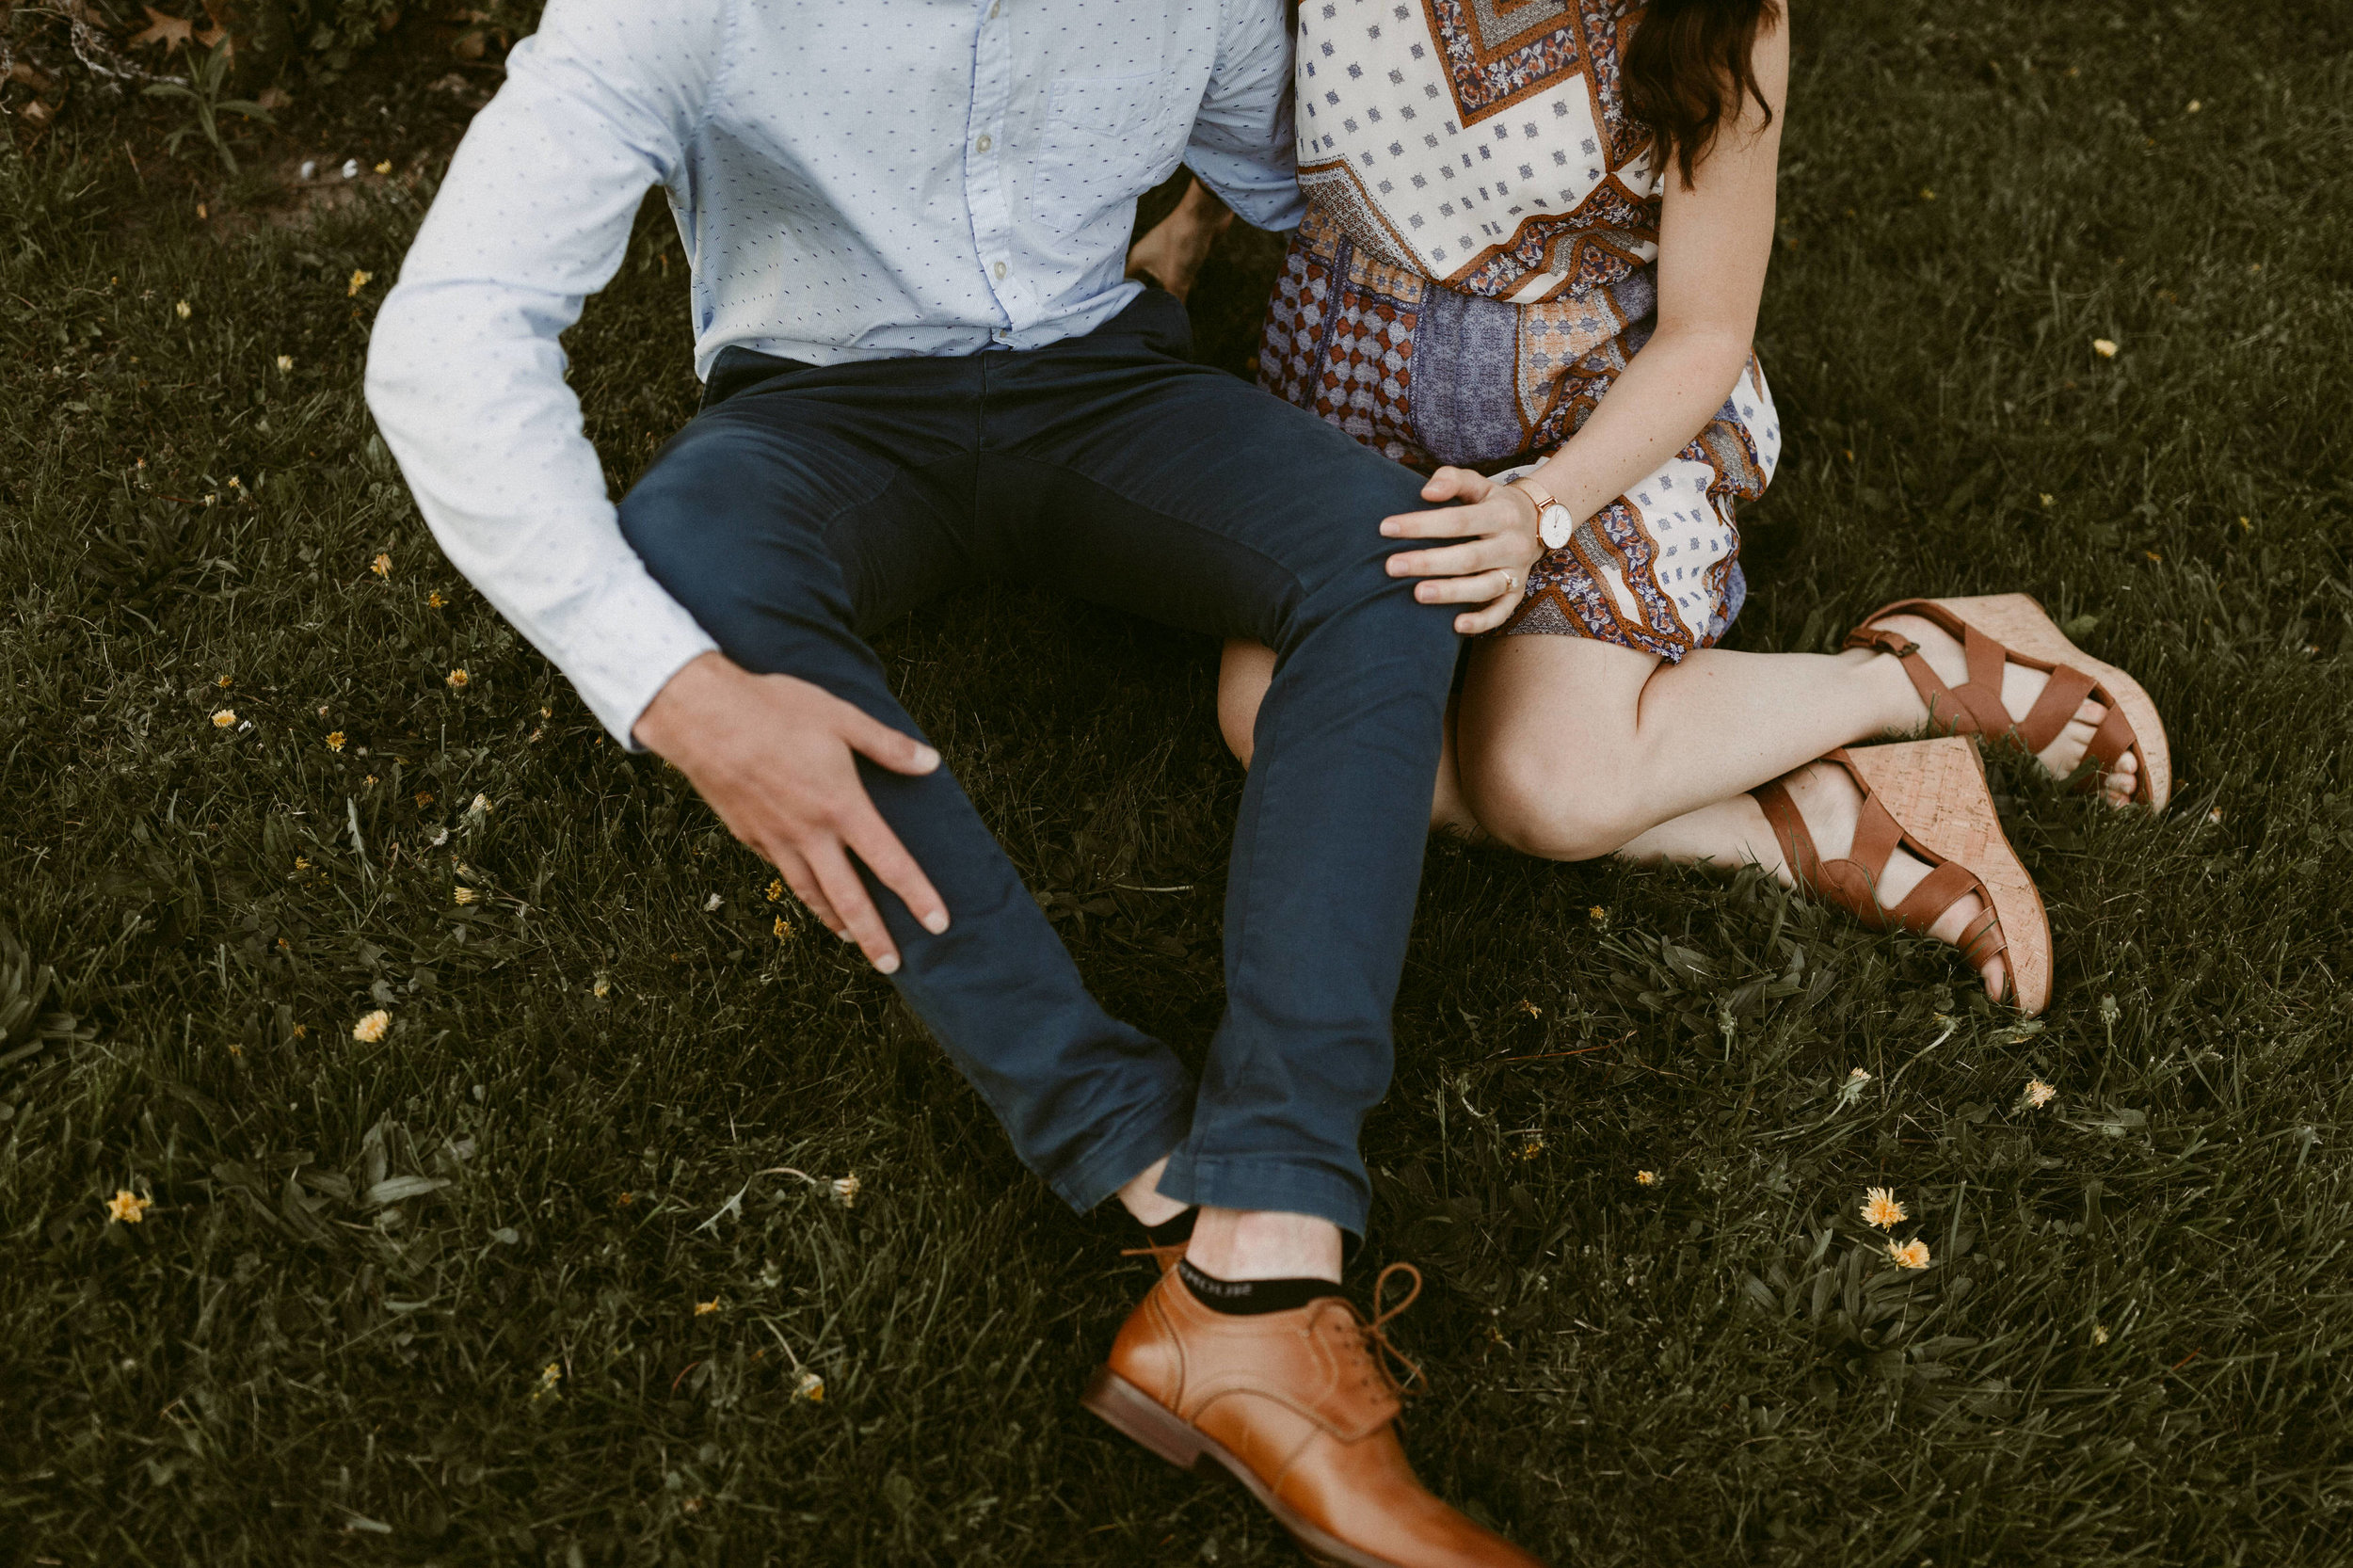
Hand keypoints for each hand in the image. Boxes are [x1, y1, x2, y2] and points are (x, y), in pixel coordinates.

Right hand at [632, 652, 947, 973]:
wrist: (700, 717)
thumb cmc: (773, 709)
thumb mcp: (841, 717)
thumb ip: (888, 745)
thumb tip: (931, 762)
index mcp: (840, 806)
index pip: (889, 863)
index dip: (917, 896)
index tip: (938, 924)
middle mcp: (809, 834)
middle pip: (848, 899)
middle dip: (873, 937)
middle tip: (893, 966)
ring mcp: (775, 839)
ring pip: (810, 893)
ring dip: (836, 922)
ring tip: (853, 941)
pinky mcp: (748, 836)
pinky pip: (781, 871)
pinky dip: (801, 890)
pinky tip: (809, 893)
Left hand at [1379, 467, 1546, 634]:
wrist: (1540, 523)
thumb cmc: (1493, 503)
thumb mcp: (1479, 484)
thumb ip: (1452, 479)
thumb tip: (1427, 492)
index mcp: (1501, 514)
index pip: (1457, 520)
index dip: (1421, 525)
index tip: (1386, 528)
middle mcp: (1512, 544)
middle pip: (1468, 557)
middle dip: (1428, 562)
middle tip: (1392, 566)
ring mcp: (1517, 571)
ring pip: (1484, 587)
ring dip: (1451, 592)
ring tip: (1418, 594)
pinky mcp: (1517, 593)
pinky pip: (1502, 611)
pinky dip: (1482, 621)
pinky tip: (1456, 626)